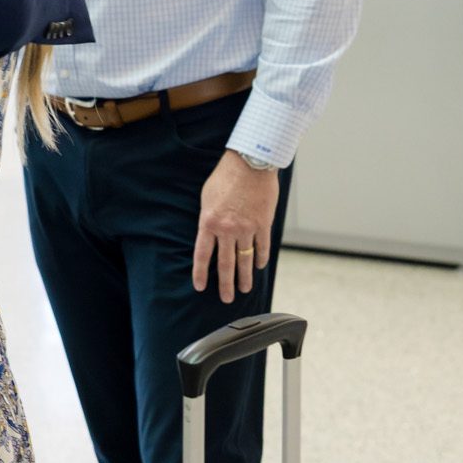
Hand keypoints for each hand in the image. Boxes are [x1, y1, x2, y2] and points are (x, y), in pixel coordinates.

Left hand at [193, 150, 279, 303]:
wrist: (250, 163)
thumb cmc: (225, 177)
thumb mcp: (206, 197)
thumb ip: (207, 219)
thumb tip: (208, 234)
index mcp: (209, 222)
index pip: (202, 255)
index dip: (200, 273)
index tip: (200, 287)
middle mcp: (227, 229)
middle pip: (225, 264)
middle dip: (225, 284)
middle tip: (226, 299)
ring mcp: (247, 228)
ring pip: (245, 259)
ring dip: (245, 277)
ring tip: (245, 289)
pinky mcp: (262, 224)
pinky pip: (261, 247)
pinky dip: (260, 258)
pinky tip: (259, 266)